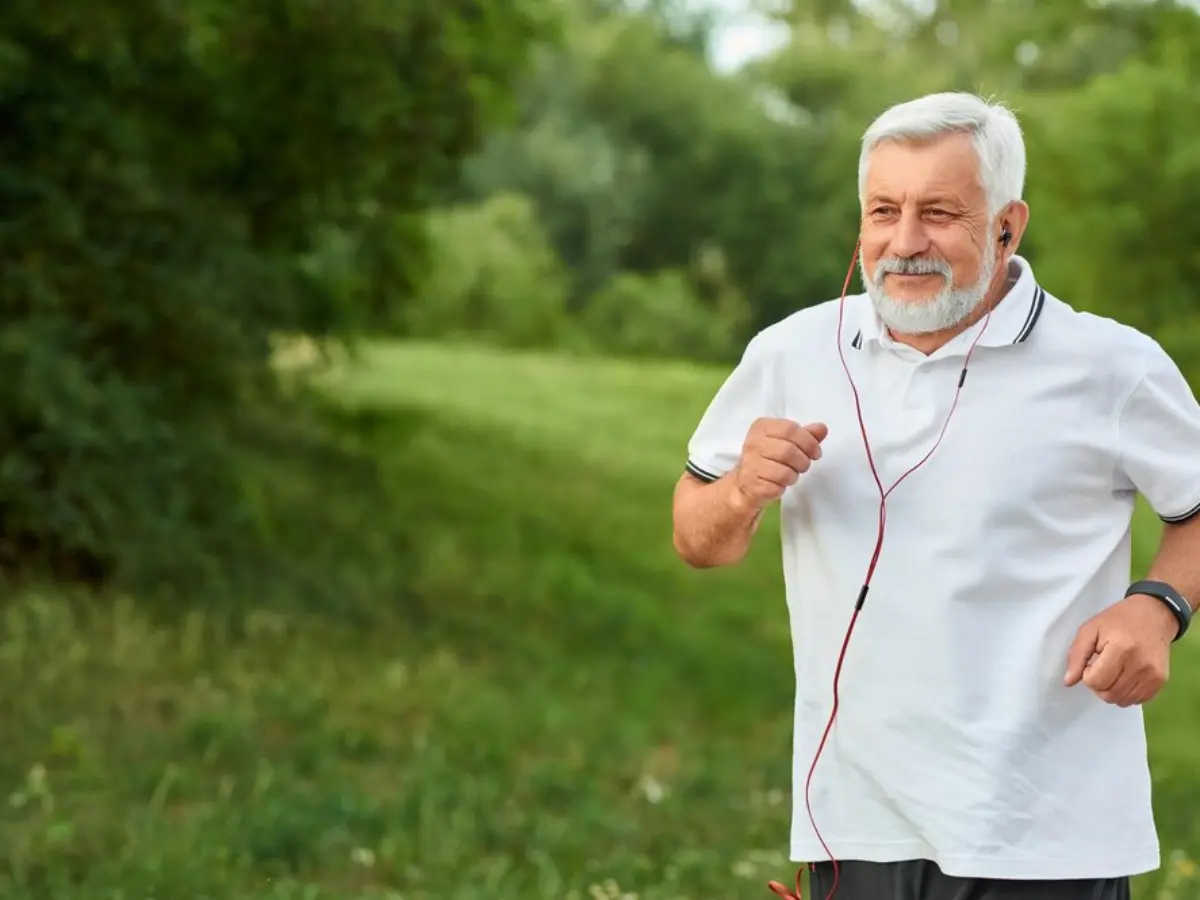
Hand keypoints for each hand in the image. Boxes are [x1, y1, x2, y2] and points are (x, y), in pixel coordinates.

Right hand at [732, 418, 827, 510]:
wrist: (746, 484)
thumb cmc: (768, 459)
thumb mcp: (786, 441)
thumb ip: (805, 434)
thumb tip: (822, 428)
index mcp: (762, 427)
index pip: (791, 428)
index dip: (809, 441)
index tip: (815, 452)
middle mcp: (753, 443)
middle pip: (789, 450)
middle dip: (803, 460)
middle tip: (803, 465)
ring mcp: (751, 464)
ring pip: (785, 470)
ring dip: (794, 474)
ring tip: (790, 473)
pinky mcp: (753, 483)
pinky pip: (778, 485)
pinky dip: (784, 485)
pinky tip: (779, 482)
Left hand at [1063, 594, 1177, 706]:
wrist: (1154, 615)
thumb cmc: (1118, 620)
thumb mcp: (1090, 629)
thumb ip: (1076, 655)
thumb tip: (1068, 681)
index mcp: (1121, 648)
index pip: (1096, 681)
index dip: (1088, 675)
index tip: (1092, 663)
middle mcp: (1140, 665)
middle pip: (1109, 694)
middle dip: (1098, 685)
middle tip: (1101, 668)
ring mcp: (1154, 675)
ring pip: (1122, 701)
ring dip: (1111, 690)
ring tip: (1113, 671)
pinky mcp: (1161, 681)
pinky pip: (1137, 700)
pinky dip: (1126, 693)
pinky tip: (1125, 676)